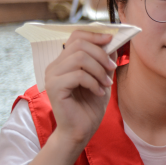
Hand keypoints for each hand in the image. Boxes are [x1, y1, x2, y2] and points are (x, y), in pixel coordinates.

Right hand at [45, 31, 116, 149]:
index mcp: (65, 61)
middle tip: (112, 69)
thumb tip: (113, 40)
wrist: (81, 129)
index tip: (112, 39)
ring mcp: (52, 76)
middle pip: (79, 44)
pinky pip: (78, 75)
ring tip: (106, 84)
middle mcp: (55, 65)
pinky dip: (93, 82)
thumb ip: (105, 59)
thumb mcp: (102, 77)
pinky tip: (98, 92)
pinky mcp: (54, 87)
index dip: (94, 35)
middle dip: (101, 55)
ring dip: (99, 70)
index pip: (76, 36)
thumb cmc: (91, 104)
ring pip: (79, 58)